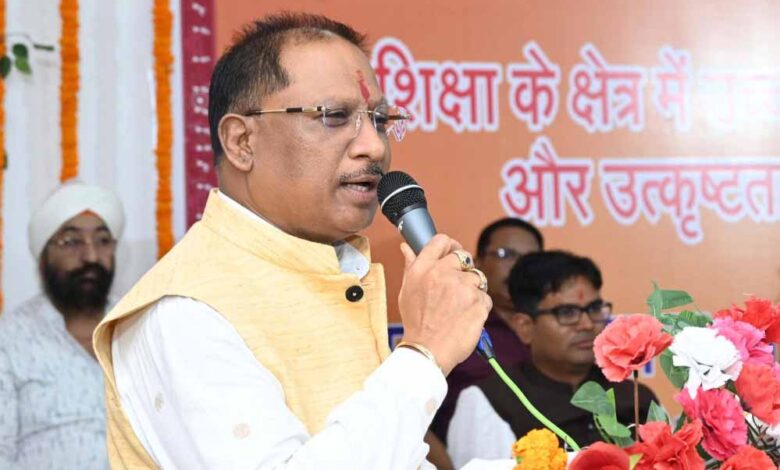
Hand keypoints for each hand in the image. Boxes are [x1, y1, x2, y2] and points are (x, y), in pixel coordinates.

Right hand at [397, 234, 491, 374]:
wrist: (428, 350)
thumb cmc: (416, 324)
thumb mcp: (406, 291)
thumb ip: (410, 266)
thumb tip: (406, 248)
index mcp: (423, 268)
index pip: (441, 241)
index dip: (450, 245)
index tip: (453, 252)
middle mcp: (443, 273)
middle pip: (463, 257)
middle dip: (463, 270)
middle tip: (457, 287)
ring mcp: (463, 287)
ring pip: (477, 277)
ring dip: (472, 290)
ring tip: (459, 307)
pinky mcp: (478, 302)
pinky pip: (485, 297)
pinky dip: (479, 307)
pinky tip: (466, 317)